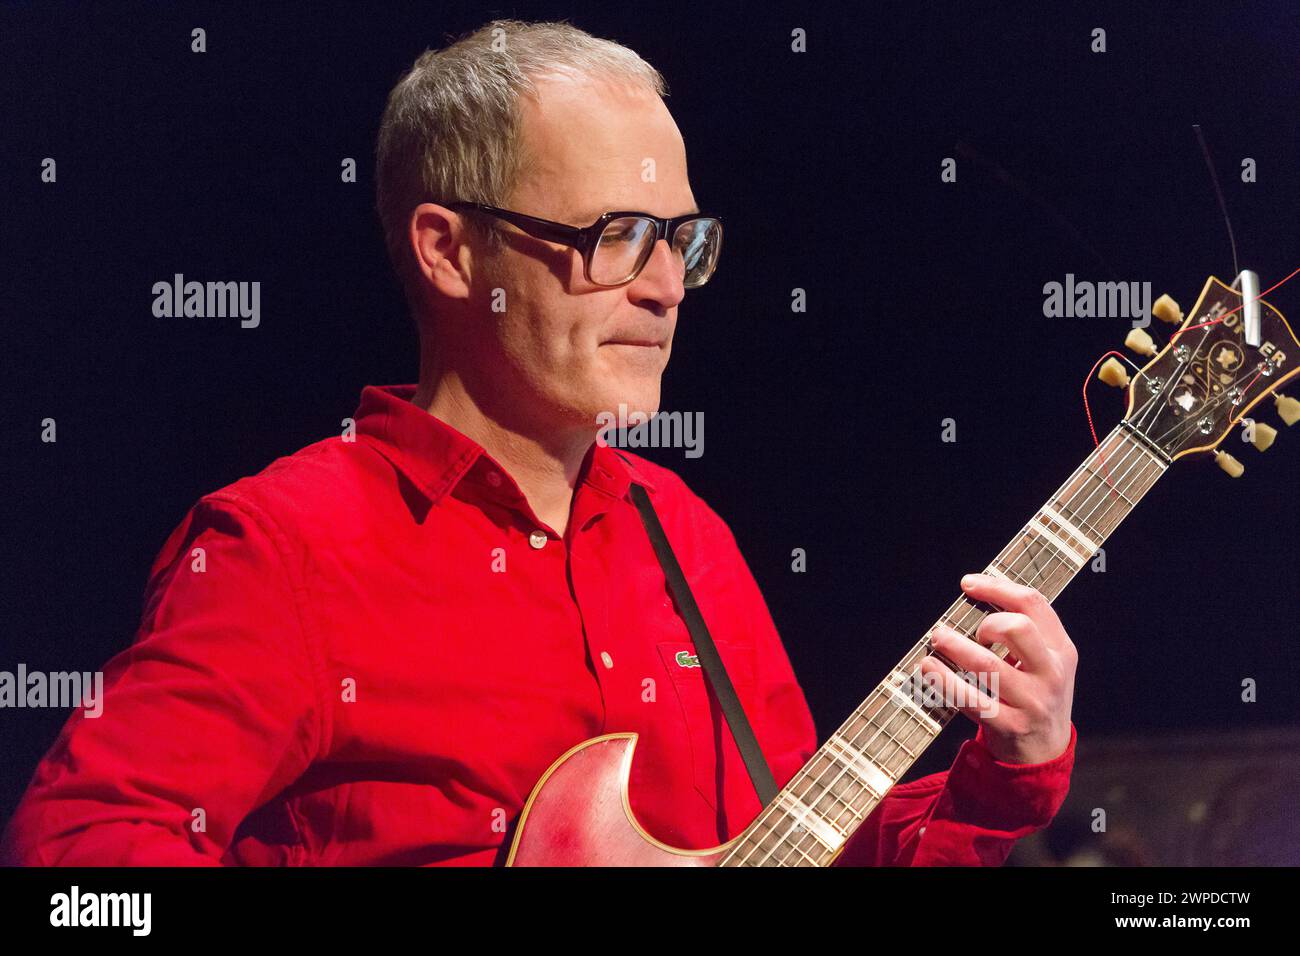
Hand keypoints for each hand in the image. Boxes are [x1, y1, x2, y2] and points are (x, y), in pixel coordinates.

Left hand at [918, 572, 1076, 764]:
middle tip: (972, 633)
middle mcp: (1050, 673)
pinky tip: (928, 668)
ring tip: (938, 639)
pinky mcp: (1009, 725)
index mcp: (1060, 649)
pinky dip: (942, 680)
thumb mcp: (1045, 660)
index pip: (1033, 604)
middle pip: (1018, 628)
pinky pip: (969, 699)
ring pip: (986, 664)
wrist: (1046, 750)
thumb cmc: (1036, 693)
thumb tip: (978, 591)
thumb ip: (1025, 630)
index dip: (997, 587)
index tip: (968, 583)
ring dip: (954, 646)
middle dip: (987, 623)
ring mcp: (1031, 701)